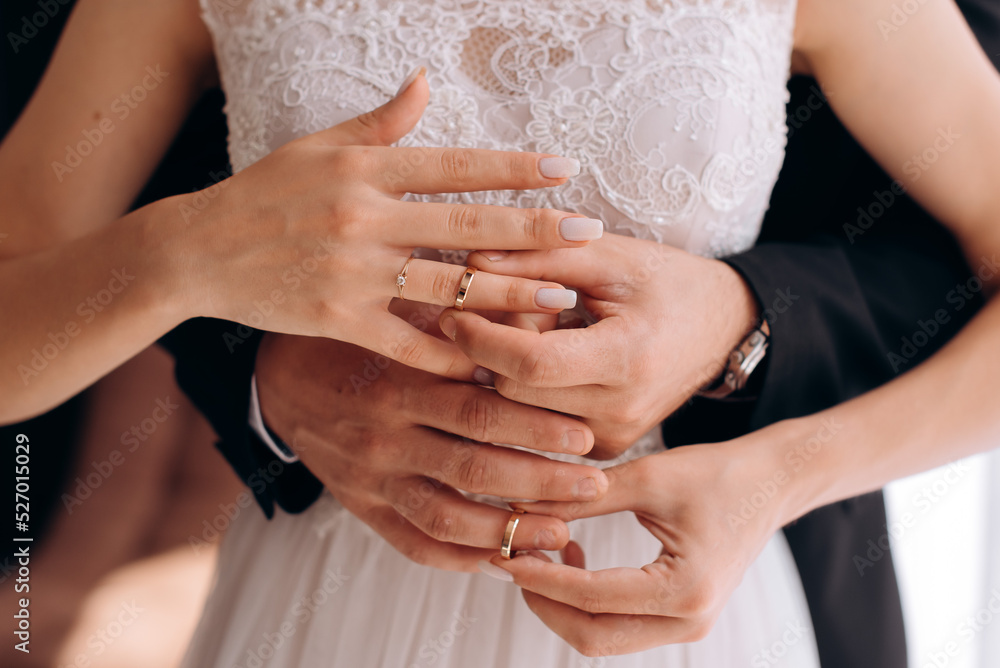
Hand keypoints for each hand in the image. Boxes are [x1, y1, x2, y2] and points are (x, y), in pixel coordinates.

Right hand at [178, 70, 598, 378]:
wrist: (197, 251)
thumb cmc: (263, 193)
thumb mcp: (318, 147)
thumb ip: (380, 123)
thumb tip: (427, 80)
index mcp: (364, 170)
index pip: (455, 165)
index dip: (514, 167)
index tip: (565, 170)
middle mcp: (363, 218)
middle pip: (466, 224)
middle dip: (534, 230)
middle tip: (589, 234)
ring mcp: (351, 272)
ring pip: (448, 285)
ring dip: (509, 294)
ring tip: (562, 300)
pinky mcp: (336, 321)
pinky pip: (404, 340)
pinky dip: (447, 352)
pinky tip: (490, 361)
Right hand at [254, 325, 610, 571]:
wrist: (277, 378)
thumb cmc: (355, 337)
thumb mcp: (400, 316)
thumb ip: (463, 320)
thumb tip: (538, 314)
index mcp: (400, 383)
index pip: (479, 411)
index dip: (536, 427)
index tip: (585, 435)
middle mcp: (386, 436)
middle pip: (474, 469)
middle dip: (541, 482)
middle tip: (594, 488)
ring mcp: (372, 479)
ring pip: (448, 518)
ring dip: (509, 531)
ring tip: (563, 533)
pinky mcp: (363, 507)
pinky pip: (414, 545)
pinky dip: (461, 560)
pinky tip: (504, 560)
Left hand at [439, 234, 760, 456]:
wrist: (721, 328)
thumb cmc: (667, 282)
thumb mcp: (610, 256)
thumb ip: (539, 256)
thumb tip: (468, 263)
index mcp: (626, 359)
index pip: (530, 364)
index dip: (481, 337)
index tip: (452, 311)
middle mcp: (620, 411)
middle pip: (513, 392)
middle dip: (492, 349)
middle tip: (507, 309)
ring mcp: (613, 438)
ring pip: (519, 413)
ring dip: (505, 373)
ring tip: (536, 331)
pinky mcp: (603, 449)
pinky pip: (538, 426)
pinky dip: (526, 392)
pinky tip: (546, 358)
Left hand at [486, 434, 792, 656]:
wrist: (771, 483)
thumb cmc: (718, 473)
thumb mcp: (648, 477)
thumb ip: (584, 498)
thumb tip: (522, 509)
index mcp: (685, 589)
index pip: (592, 598)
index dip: (541, 578)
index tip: (504, 554)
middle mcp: (689, 620)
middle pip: (593, 635)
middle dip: (544, 602)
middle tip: (511, 561)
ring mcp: (687, 625)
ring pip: (603, 636)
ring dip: (562, 603)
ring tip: (538, 553)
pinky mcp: (680, 617)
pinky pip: (619, 624)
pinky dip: (585, 600)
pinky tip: (572, 554)